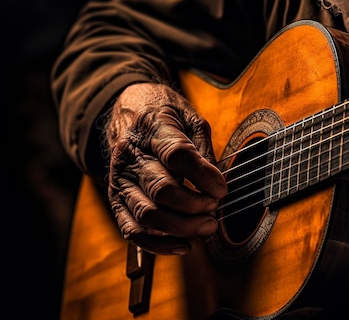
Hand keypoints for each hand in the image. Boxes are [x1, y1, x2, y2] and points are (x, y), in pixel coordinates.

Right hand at [105, 83, 226, 254]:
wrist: (127, 112)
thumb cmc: (166, 116)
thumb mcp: (190, 118)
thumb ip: (203, 147)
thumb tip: (216, 180)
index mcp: (152, 128)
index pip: (177, 155)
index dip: (203, 176)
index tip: (222, 189)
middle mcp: (131, 155)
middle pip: (161, 189)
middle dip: (194, 206)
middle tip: (215, 209)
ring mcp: (121, 180)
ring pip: (147, 214)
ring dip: (181, 227)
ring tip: (207, 227)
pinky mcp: (117, 199)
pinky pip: (132, 230)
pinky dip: (158, 244)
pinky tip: (183, 245)